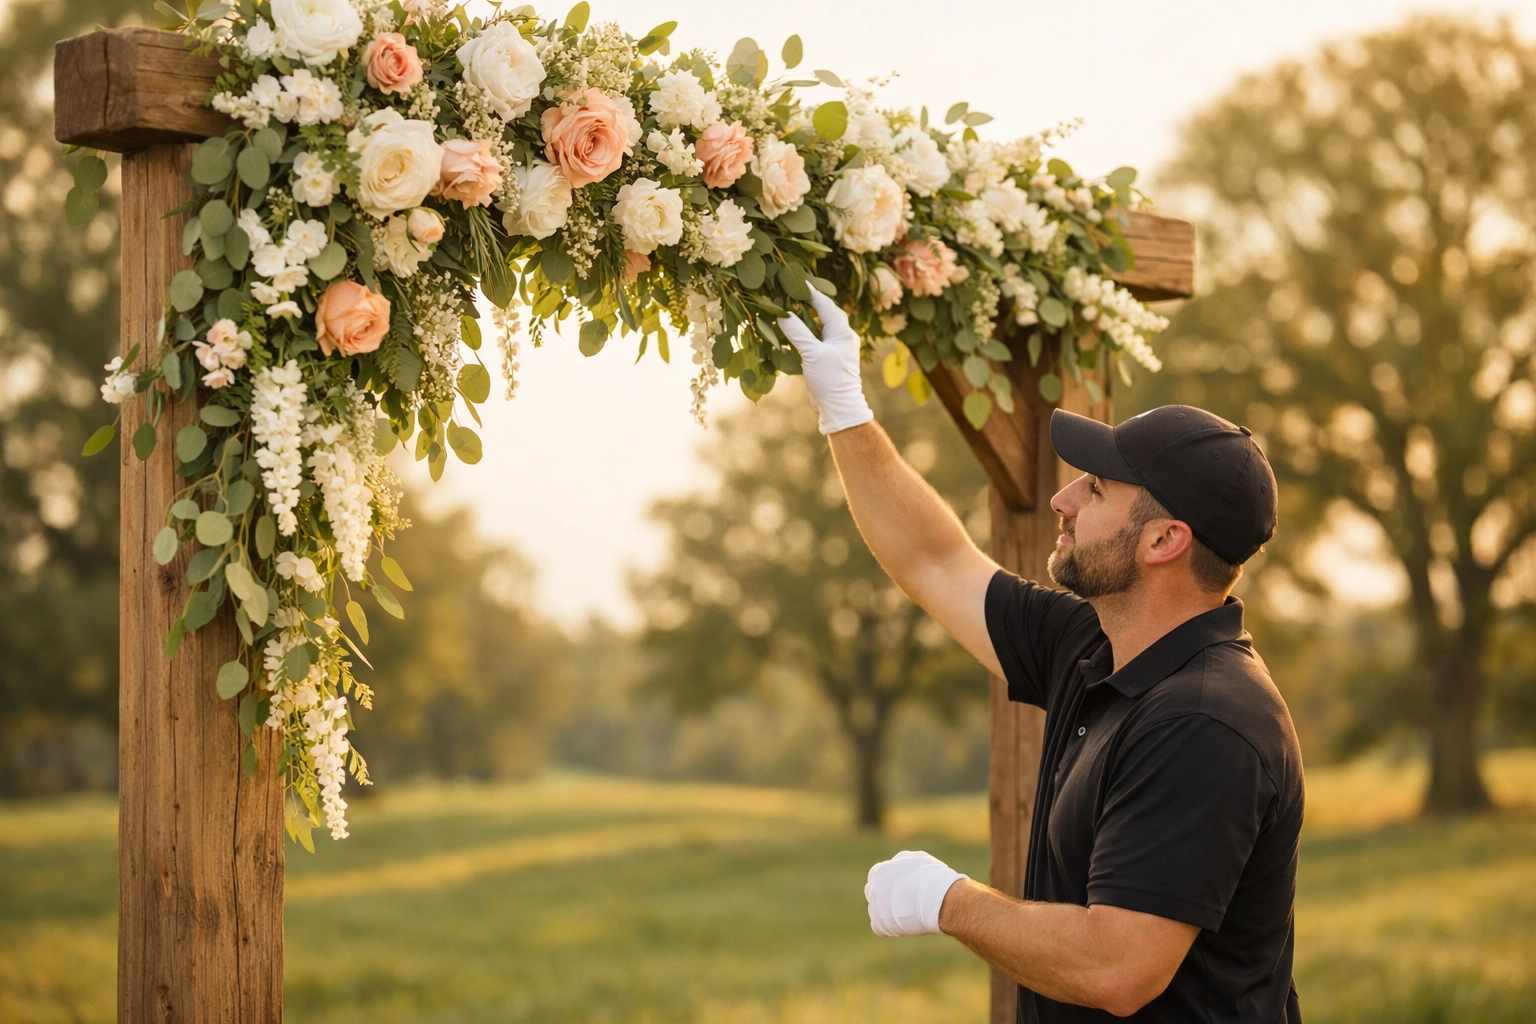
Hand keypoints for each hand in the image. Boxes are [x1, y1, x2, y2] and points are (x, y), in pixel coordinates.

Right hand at [776, 289, 873, 434]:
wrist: (839, 407)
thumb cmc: (830, 380)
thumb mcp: (811, 353)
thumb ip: (797, 332)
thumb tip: (782, 313)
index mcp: (842, 331)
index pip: (824, 303)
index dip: (809, 291)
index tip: (794, 280)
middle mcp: (842, 336)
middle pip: (826, 311)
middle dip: (810, 300)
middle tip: (793, 290)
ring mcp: (837, 347)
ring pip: (821, 324)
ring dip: (808, 316)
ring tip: (792, 305)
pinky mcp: (830, 357)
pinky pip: (817, 337)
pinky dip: (807, 331)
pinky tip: (796, 329)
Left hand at [864, 850, 967, 936]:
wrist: (937, 899)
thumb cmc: (931, 877)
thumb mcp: (917, 859)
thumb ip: (902, 862)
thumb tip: (898, 864)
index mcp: (880, 871)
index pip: (876, 876)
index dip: (887, 881)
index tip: (899, 887)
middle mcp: (873, 888)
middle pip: (874, 893)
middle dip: (884, 897)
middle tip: (904, 902)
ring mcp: (875, 907)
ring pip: (876, 911)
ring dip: (887, 913)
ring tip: (908, 914)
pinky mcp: (879, 924)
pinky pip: (879, 928)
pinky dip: (889, 928)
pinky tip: (903, 925)